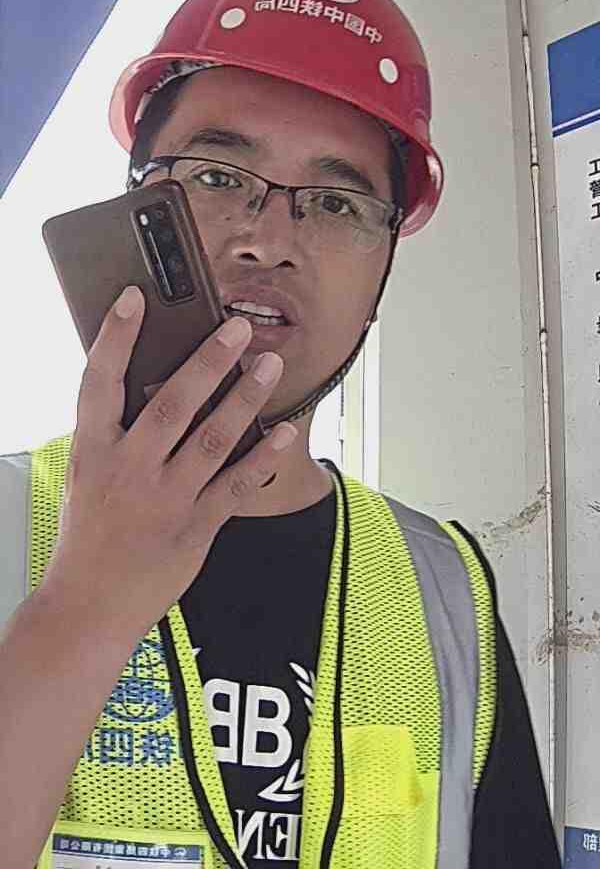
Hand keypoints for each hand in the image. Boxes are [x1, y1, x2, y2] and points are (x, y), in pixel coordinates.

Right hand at [40, 285, 296, 641]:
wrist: (89, 607)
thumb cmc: (89, 537)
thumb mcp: (86, 476)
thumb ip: (115, 434)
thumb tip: (148, 385)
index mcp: (93, 452)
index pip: (100, 382)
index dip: (116, 336)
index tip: (135, 297)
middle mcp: (129, 470)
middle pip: (171, 403)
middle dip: (208, 361)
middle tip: (237, 327)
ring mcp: (165, 499)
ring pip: (212, 438)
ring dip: (245, 399)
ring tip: (270, 366)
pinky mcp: (195, 526)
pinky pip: (236, 486)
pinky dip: (264, 459)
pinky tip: (286, 433)